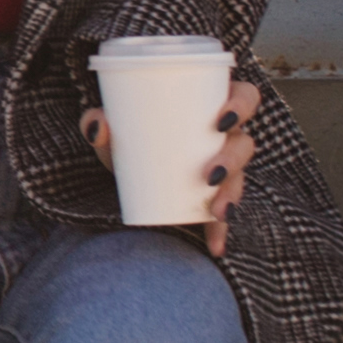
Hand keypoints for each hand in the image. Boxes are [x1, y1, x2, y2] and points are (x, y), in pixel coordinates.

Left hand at [82, 67, 262, 257]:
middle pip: (245, 143)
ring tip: (216, 209)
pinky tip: (215, 246)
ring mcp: (225, 169)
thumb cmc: (130, 135)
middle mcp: (225, 138)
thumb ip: (98, 120)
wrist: (127, 169)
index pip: (245, 96)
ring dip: (232, 195)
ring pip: (240, 178)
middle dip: (233, 159)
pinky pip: (224, 215)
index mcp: (212, 107)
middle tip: (210, 174)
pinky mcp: (214, 198)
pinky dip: (219, 231)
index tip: (222, 120)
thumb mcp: (115, 127)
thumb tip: (98, 126)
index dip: (242, 105)